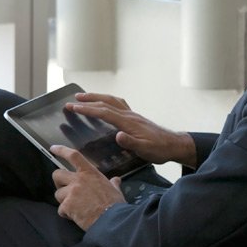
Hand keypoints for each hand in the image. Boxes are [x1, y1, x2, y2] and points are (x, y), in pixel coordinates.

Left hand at [51, 146, 126, 230]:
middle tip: (64, 189)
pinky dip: (66, 214)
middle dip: (58, 182)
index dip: (61, 150)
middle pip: (57, 174)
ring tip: (75, 207)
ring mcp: (71, 192)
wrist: (112, 220)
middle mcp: (78, 180)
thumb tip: (116, 180)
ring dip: (63, 201)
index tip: (53, 148)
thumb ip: (112, 183)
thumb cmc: (115, 205)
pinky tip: (76, 217)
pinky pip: (60, 209)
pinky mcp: (67, 206)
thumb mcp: (115, 190)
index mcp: (90, 173)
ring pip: (57, 194)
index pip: (73, 156)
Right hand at [65, 93, 196, 167]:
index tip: (73, 107)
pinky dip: (107, 100)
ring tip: (83, 97)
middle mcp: (129, 115)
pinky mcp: (134, 117)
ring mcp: (132, 114)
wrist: (173, 145)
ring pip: (111, 100)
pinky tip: (104, 103)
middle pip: (105, 102)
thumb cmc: (159, 149)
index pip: (104, 112)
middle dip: (88, 100)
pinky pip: (118, 104)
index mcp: (128, 122)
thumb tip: (118, 135)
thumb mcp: (145, 149)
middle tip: (72, 100)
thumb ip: (131, 142)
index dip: (87, 109)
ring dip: (96, 97)